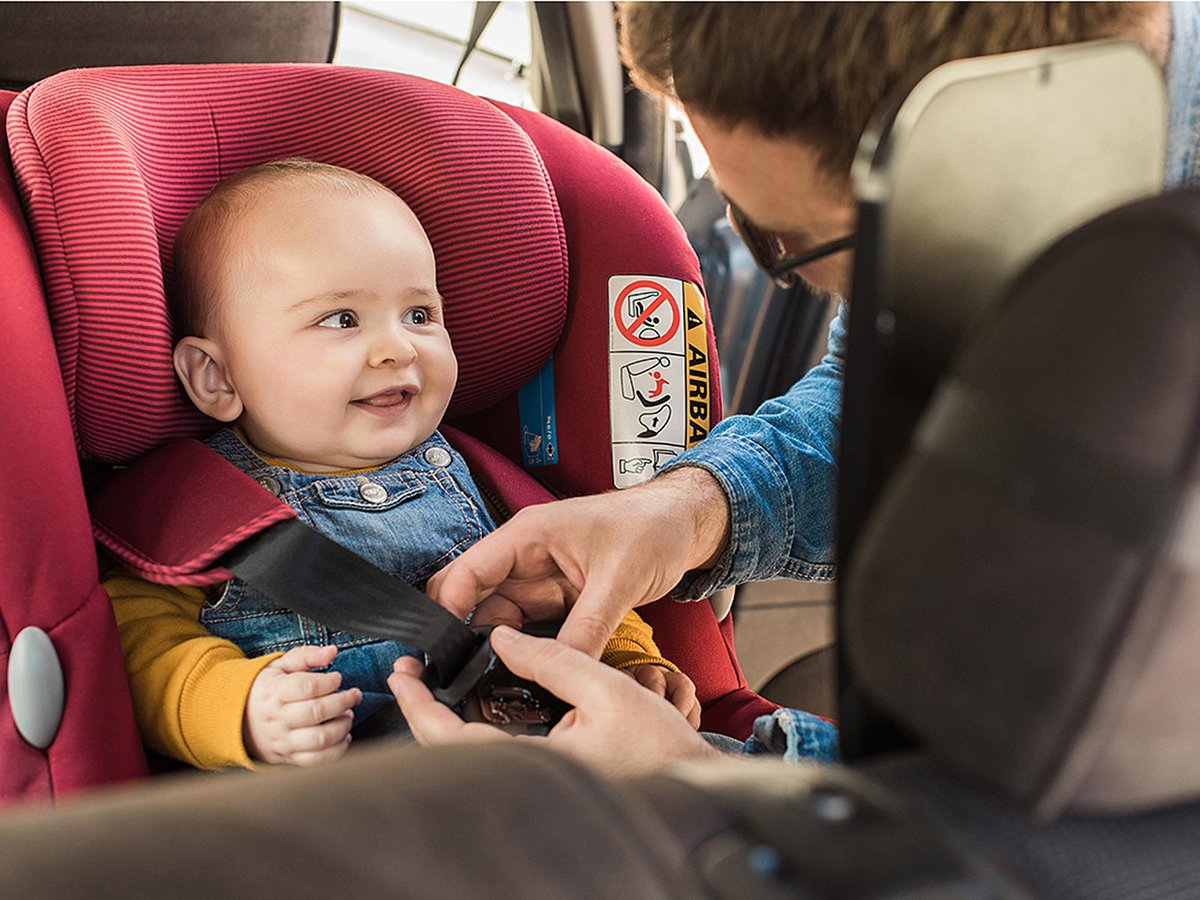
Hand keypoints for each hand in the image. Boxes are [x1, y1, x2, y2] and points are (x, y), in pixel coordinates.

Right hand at [244, 645, 361, 765]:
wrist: (240, 719)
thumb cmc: (267, 689)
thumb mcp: (280, 666)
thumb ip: (307, 656)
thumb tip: (331, 652)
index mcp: (274, 692)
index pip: (306, 686)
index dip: (329, 681)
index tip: (337, 677)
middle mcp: (277, 718)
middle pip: (316, 712)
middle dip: (343, 702)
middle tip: (353, 695)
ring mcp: (283, 740)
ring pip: (319, 738)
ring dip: (342, 726)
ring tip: (348, 714)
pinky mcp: (289, 757)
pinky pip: (317, 760)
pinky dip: (337, 749)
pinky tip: (343, 735)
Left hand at [388, 626, 719, 776]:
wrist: (692, 780)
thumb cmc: (659, 744)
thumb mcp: (607, 688)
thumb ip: (552, 659)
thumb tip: (502, 637)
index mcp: (536, 763)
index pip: (453, 739)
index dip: (419, 706)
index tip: (403, 674)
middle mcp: (528, 779)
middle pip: (451, 751)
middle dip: (424, 710)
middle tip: (411, 672)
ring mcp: (535, 782)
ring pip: (471, 753)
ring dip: (446, 718)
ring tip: (436, 680)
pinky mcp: (546, 778)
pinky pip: (495, 754)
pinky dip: (475, 727)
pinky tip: (477, 701)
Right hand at [427, 467, 730, 656]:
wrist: (685, 524)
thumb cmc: (653, 528)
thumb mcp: (620, 580)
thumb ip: (587, 627)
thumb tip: (560, 668)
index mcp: (529, 535)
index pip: (468, 572)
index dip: (448, 611)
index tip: (442, 653)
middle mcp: (527, 555)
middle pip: (475, 598)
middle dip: (466, 635)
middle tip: (465, 678)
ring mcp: (541, 576)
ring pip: (501, 617)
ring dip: (498, 647)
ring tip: (497, 682)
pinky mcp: (558, 595)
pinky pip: (530, 626)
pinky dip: (526, 648)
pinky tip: (527, 672)